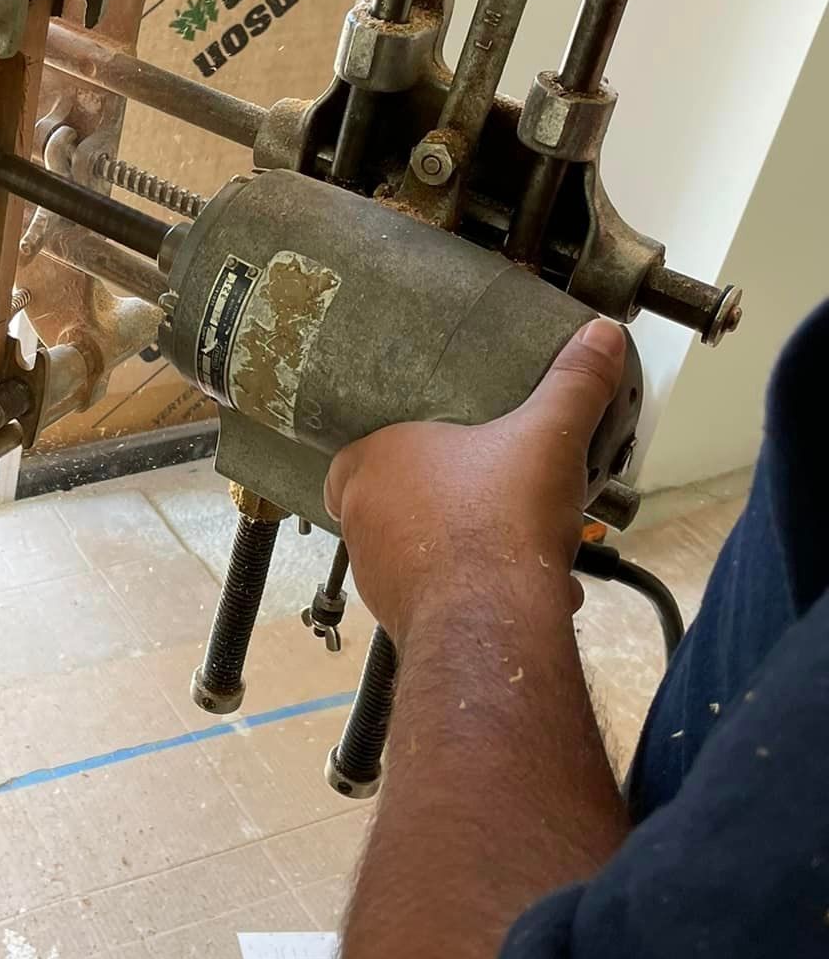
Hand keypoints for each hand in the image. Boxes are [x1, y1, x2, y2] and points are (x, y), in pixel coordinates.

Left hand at [324, 318, 627, 645]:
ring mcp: (377, 574)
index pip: (358, 451)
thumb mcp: (547, 437)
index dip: (400, 451)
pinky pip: (441, 597)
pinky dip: (478, 592)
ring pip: (421, 553)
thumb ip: (573, 384)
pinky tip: (528, 587)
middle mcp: (361, 521)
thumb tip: (600, 335)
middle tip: (494, 496)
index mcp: (373, 464)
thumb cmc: (499, 523)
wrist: (493, 623)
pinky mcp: (404, 618)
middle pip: (395, 502)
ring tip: (520, 543)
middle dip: (446, 502)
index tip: (442, 451)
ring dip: (464, 550)